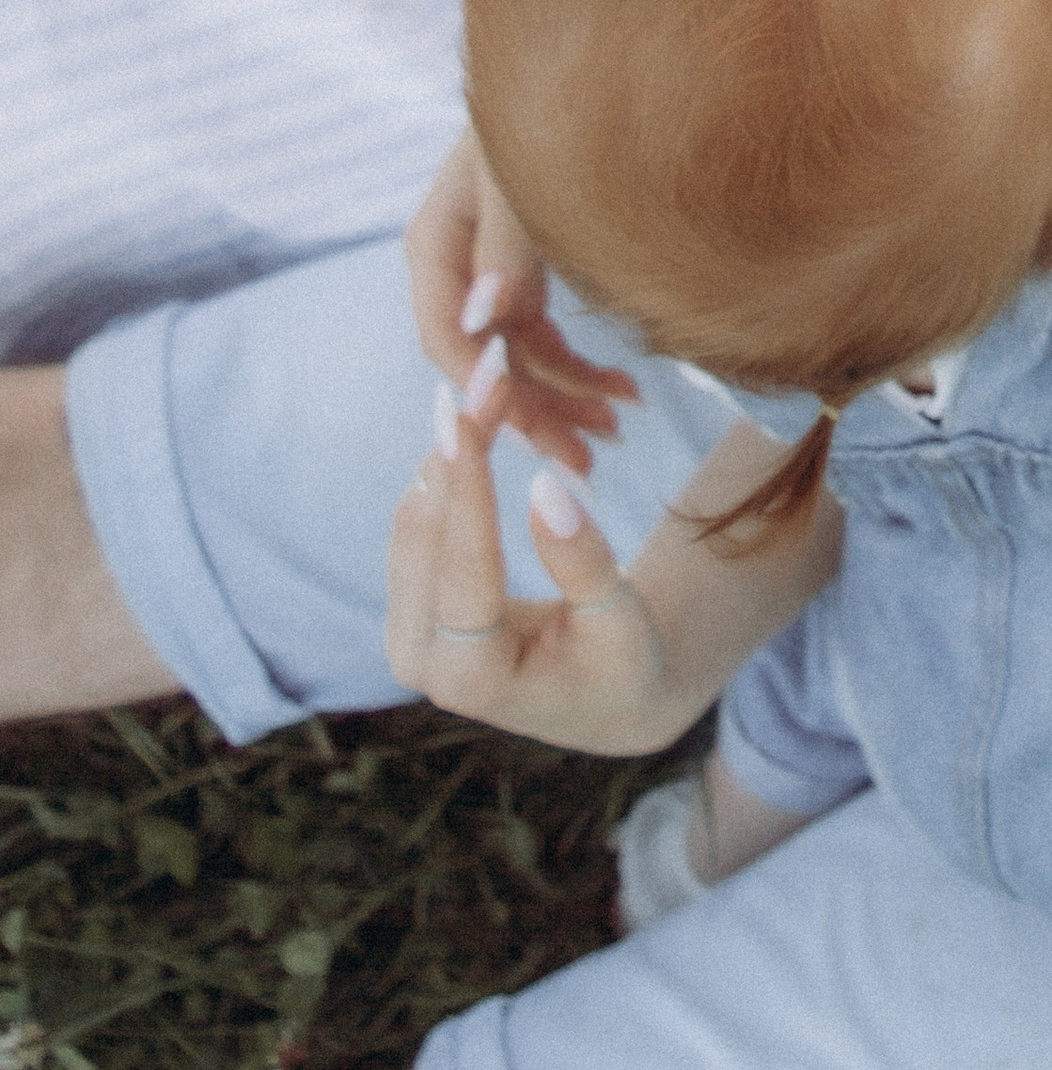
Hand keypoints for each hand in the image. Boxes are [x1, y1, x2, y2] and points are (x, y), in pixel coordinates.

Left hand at [385, 382, 686, 754]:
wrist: (604, 701)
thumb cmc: (626, 663)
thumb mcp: (621, 620)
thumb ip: (582, 561)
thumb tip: (543, 486)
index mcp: (473, 678)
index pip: (463, 566)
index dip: (467, 484)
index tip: (471, 410)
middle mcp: (422, 664)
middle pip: (427, 536)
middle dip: (457, 447)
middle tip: (487, 368)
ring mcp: (408, 640)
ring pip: (415, 523)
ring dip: (450, 451)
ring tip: (487, 384)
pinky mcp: (410, 612)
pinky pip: (419, 528)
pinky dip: (447, 473)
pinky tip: (475, 423)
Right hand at [405, 126, 634, 475]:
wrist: (596, 61)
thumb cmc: (557, 105)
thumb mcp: (524, 171)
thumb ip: (508, 243)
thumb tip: (484, 323)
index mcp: (437, 241)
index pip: (447, 336)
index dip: (483, 387)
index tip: (526, 428)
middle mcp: (457, 264)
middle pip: (484, 360)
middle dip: (534, 414)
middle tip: (587, 461)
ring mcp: (493, 271)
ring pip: (519, 357)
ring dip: (565, 399)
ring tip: (616, 432)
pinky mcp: (530, 271)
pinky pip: (544, 337)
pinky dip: (581, 368)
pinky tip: (627, 392)